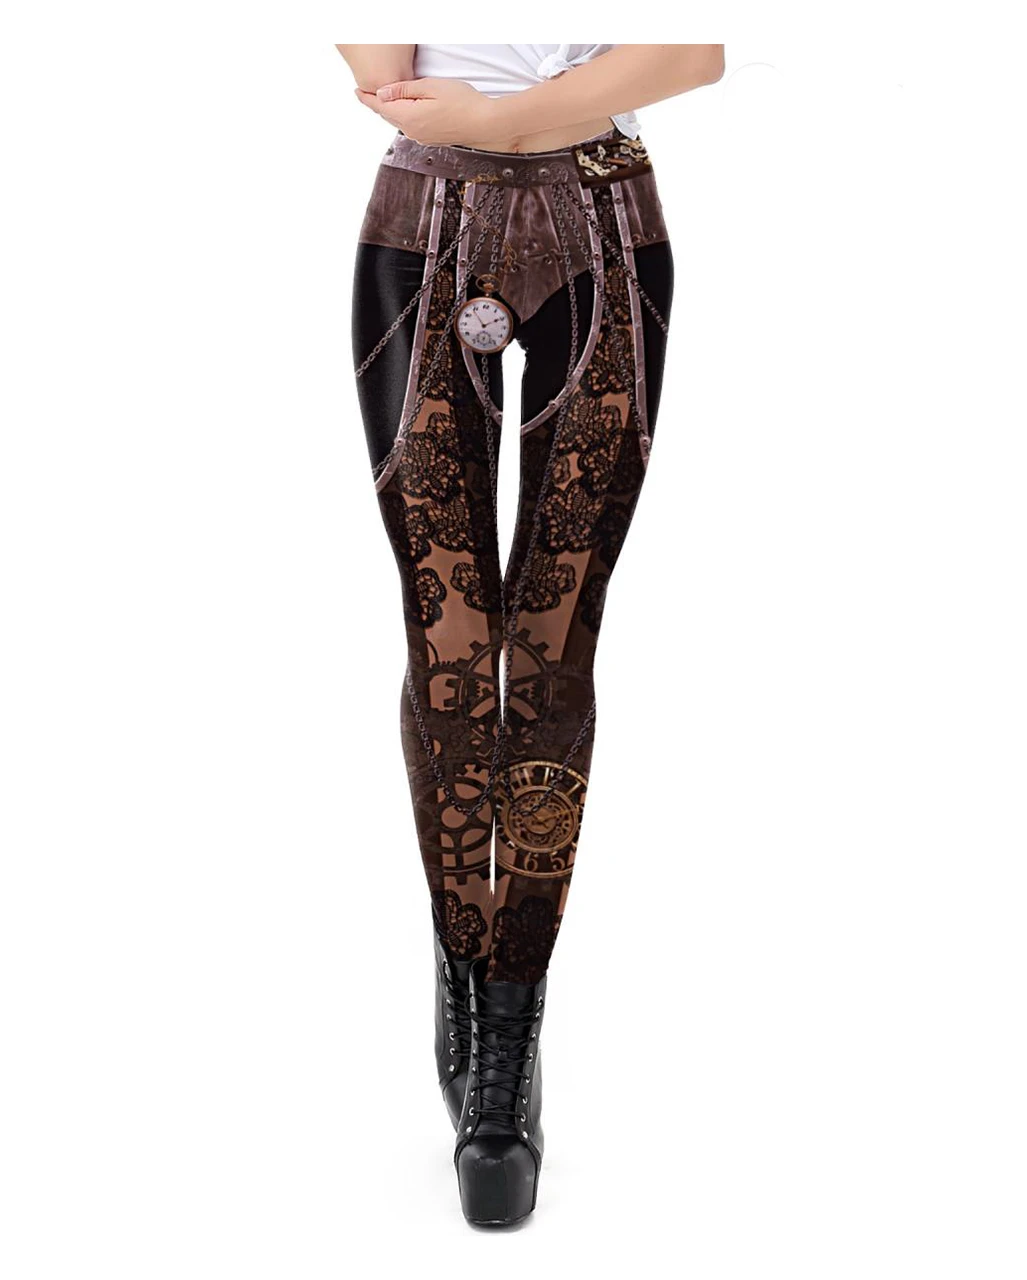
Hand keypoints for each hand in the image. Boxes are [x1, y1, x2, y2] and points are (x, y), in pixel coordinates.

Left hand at [355, 77, 513, 148]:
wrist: (484, 123)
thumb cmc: (463, 102)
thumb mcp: (430, 87)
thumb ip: (404, 90)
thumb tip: (383, 93)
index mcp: (409, 117)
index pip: (380, 106)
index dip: (367, 98)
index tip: (357, 91)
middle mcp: (412, 131)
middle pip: (387, 115)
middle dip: (376, 104)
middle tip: (367, 93)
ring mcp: (422, 137)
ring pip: (399, 121)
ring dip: (390, 110)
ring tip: (384, 100)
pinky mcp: (431, 139)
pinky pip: (410, 126)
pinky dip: (403, 117)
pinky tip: (405, 110)